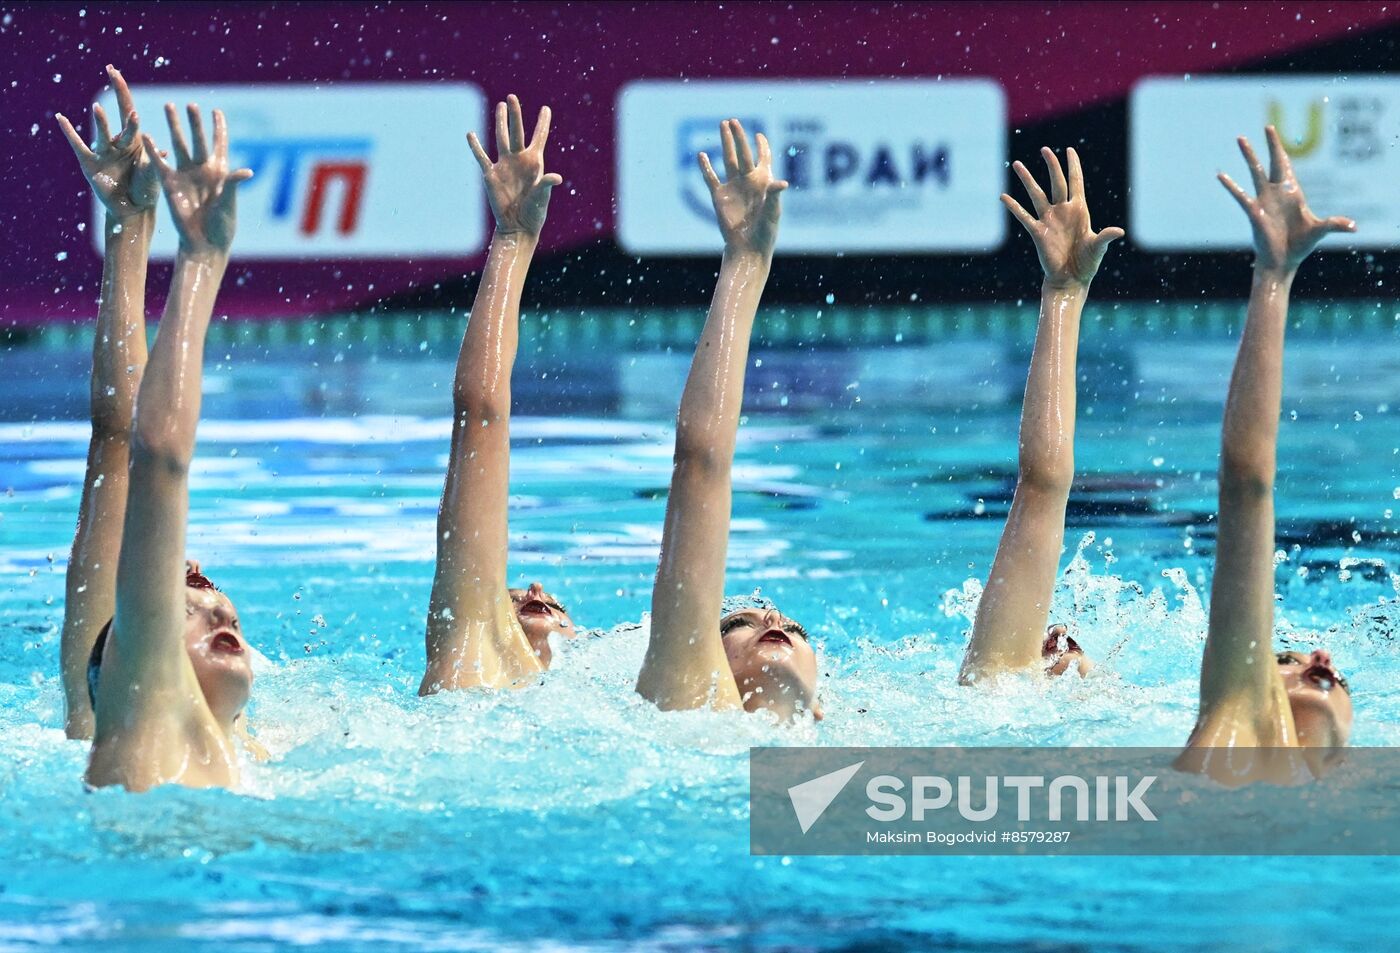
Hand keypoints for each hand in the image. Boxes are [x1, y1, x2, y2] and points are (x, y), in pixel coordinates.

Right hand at [56, 65, 160, 220]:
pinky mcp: (90, 164)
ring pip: (102, 132)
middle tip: (112, 71)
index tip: (117, 72)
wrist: (132, 210)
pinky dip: (69, 132)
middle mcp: (118, 142)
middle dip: (117, 92)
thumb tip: (164, 150)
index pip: (129, 111)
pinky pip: (78, 145)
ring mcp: (103, 152)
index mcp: (135, 141)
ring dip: (102, 122)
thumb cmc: (146, 192)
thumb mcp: (153, 177)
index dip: (124, 92)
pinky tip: (61, 118)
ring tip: (99, 109)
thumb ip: (155, 163)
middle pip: (117, 113)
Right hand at [143, 103, 252, 256]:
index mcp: (220, 172)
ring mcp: (186, 175)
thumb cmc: (222, 225)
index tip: (216, 111)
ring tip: (169, 106)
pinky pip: (160, 163)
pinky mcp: (170, 184)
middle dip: (194, 122)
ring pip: (179, 144)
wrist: (203, 242)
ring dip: (174, 126)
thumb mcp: (228, 203)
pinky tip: (146, 135)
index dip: (218, 128)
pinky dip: (154, 150)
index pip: (220, 144)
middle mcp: (202, 169)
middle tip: (190, 105)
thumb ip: (232, 184)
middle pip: (198, 139)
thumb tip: (247, 171)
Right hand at [468, 94, 561, 238]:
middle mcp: (519, 160)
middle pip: (516, 132)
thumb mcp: (541, 197)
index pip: (539, 138)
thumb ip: (546, 185)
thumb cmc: (534, 212)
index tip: (546, 108)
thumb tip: (556, 177)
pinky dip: (475, 146)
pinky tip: (470, 134)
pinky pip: (482, 157)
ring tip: (500, 106)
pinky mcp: (491, 175)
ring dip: (500, 122)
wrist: (517, 225)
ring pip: (501, 138)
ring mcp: (504, 165)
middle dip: (514, 115)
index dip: (542, 123)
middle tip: (512, 97)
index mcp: (534, 162)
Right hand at [698, 119, 787, 256]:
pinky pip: (711, 178)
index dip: (762, 146)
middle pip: (743, 153)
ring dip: (725, 143)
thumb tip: (781, 182)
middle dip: (739, 137)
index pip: (763, 158)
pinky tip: (701, 154)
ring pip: (728, 159)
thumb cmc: (765, 232)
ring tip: (721, 125)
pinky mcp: (719, 197)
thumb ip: (774, 196)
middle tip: (733, 121)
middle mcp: (747, 181)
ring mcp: (732, 187)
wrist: (747, 248)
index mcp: (763, 181)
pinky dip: (705, 167)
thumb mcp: (772, 213)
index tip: (759, 135)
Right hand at [1003, 147, 1123, 289]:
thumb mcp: (1097, 248)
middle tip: (1045, 149)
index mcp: (1079, 210)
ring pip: (1037, 194)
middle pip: (1056, 182)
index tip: (1069, 150)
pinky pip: (1024, 216)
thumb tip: (1119, 231)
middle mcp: (1062, 211)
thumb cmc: (1087, 263)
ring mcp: (1048, 220)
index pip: (1075, 181)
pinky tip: (1003, 197)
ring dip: (1027, 179)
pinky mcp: (1037, 232)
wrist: (1070, 279)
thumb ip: (1105, 237)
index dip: (1073, 165)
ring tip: (1017, 164)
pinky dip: (1014, 206)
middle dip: (1051, 165)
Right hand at [1218, 125, 1355, 274]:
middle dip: (1271, 145)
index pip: (1287, 165)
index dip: (1283, 149)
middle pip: (1273, 162)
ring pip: (1255, 172)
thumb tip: (1354, 227)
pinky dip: (1231, 185)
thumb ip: (1334, 224)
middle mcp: (1277, 192)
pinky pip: (1240, 195)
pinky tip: (1221, 175)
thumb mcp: (1319, 231)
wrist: (1282, 261)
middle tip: (1268, 126)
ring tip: (1241, 138)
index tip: (1276, 134)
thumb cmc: (1299, 246)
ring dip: (1248, 155)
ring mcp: (1264, 200)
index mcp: (1292, 192)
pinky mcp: (1254, 211)